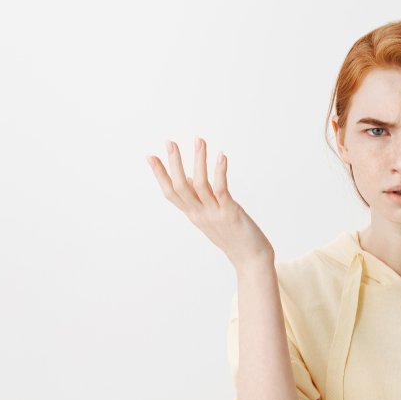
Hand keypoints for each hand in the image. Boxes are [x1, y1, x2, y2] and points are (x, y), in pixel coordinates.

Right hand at [146, 137, 273, 268]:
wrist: (251, 259)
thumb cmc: (233, 236)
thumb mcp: (210, 218)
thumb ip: (199, 200)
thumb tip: (190, 179)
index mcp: (194, 215)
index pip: (171, 193)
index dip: (160, 175)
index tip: (150, 156)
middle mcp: (200, 214)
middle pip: (180, 187)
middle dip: (174, 163)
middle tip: (169, 141)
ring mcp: (214, 214)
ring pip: (199, 184)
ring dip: (198, 160)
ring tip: (199, 140)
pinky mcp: (230, 213)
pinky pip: (221, 190)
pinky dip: (220, 171)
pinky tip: (221, 155)